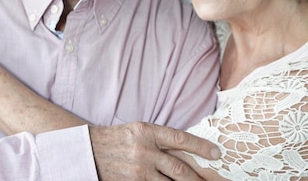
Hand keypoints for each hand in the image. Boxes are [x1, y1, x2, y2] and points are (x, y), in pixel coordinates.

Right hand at [89, 123, 218, 180]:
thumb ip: (161, 139)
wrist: (89, 150)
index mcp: (147, 131)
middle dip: (199, 178)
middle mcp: (144, 150)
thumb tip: (190, 151)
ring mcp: (138, 170)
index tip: (217, 154)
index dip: (201, 147)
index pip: (180, 139)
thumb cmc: (119, 139)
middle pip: (179, 168)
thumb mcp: (140, 131)